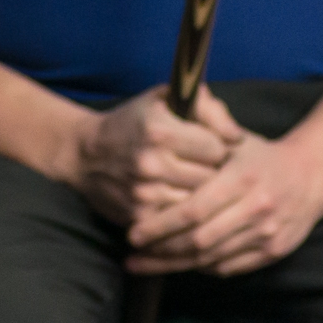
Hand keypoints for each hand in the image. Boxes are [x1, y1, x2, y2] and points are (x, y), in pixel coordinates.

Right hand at [68, 85, 243, 228]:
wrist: (85, 154)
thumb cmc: (133, 122)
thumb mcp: (164, 100)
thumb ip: (206, 107)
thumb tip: (237, 136)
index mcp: (160, 130)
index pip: (216, 148)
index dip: (218, 148)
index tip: (210, 147)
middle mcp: (151, 162)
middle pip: (210, 178)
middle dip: (213, 175)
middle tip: (204, 168)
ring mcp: (145, 192)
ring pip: (198, 203)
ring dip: (199, 196)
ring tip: (191, 184)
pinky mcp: (139, 217)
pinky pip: (178, 222)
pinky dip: (181, 214)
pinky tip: (175, 200)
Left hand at [125, 126, 322, 276]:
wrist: (312, 175)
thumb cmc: (261, 154)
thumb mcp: (232, 139)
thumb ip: (199, 136)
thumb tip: (158, 140)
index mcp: (240, 179)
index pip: (194, 210)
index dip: (160, 225)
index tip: (133, 232)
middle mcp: (255, 210)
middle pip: (199, 240)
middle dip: (161, 251)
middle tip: (131, 256)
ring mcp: (266, 235)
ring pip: (212, 259)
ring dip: (176, 265)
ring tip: (144, 265)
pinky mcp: (272, 253)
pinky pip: (229, 267)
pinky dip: (201, 267)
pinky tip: (178, 264)